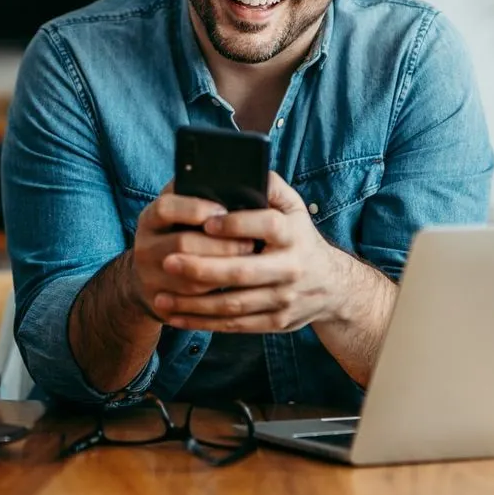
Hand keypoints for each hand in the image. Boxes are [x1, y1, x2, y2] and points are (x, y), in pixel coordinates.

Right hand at [126, 181, 258, 322]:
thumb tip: (234, 182)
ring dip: (224, 271)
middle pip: (182, 244)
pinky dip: (216, 294)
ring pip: (190, 277)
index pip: (166, 208)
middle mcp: (144, 246)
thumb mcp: (179, 213)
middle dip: (221, 245)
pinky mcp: (158, 302)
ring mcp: (148, 276)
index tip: (224, 210)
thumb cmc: (177, 235)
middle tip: (250, 244)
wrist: (148, 278)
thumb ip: (196, 196)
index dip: (195, 208)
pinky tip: (236, 286)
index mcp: (150, 218)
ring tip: (249, 264)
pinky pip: (191, 302)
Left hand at [150, 172, 356, 332]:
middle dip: (202, 268)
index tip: (206, 222)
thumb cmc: (298, 237)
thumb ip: (270, 187)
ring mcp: (284, 299)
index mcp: (293, 234)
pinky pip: (234, 326)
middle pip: (243, 271)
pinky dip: (203, 323)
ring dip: (194, 304)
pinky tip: (176, 317)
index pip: (267, 225)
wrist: (332, 287)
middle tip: (167, 261)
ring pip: (234, 305)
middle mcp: (291, 268)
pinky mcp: (276, 322)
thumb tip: (245, 168)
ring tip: (160, 297)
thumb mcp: (294, 208)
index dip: (237, 224)